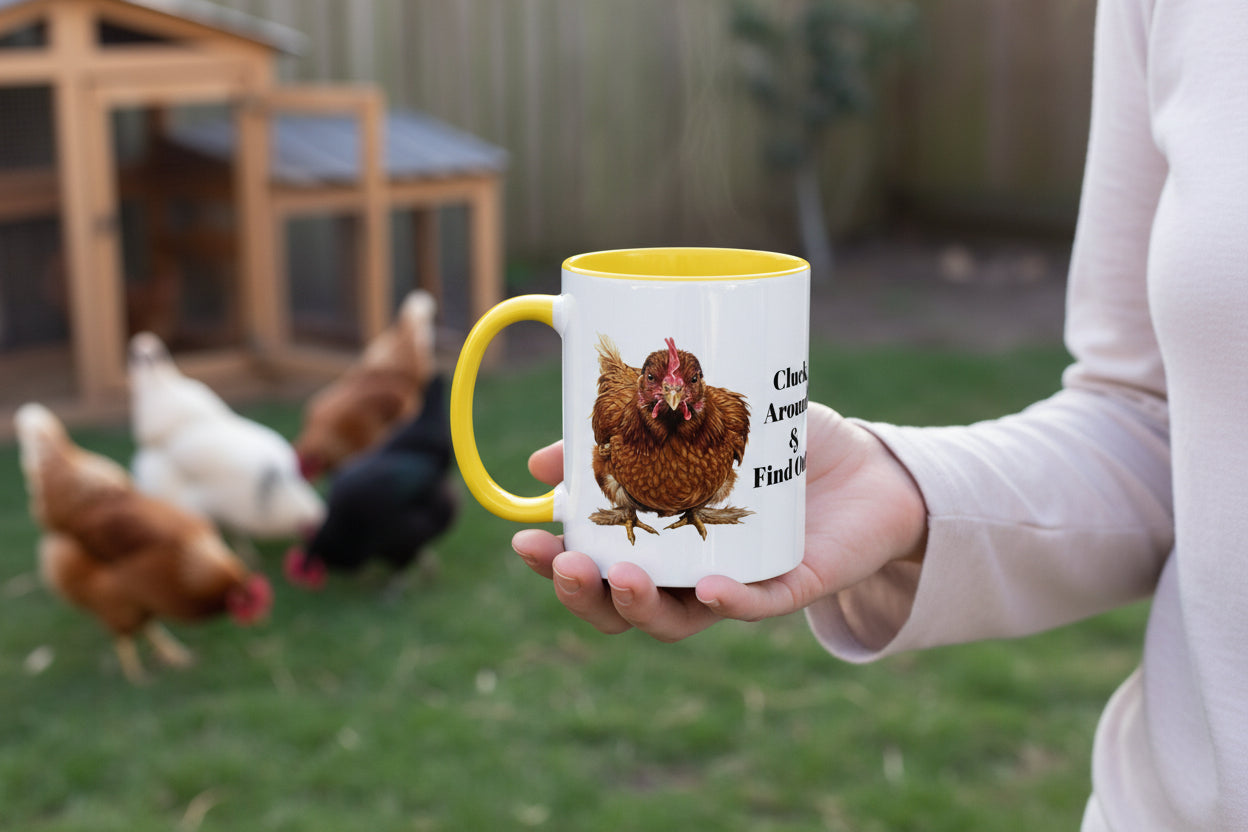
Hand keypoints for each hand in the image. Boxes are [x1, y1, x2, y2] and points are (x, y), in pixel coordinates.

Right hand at [511, 403, 927, 641]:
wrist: (868, 466)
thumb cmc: (779, 446)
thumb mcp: (698, 426)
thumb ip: (628, 436)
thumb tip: (540, 462)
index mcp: (662, 542)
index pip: (598, 570)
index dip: (557, 567)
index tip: (523, 543)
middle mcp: (690, 573)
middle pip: (626, 609)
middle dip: (588, 596)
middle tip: (569, 565)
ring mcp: (737, 584)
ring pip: (679, 621)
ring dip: (644, 607)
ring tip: (625, 578)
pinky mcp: (790, 586)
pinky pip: (756, 605)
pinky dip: (729, 602)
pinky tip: (707, 589)